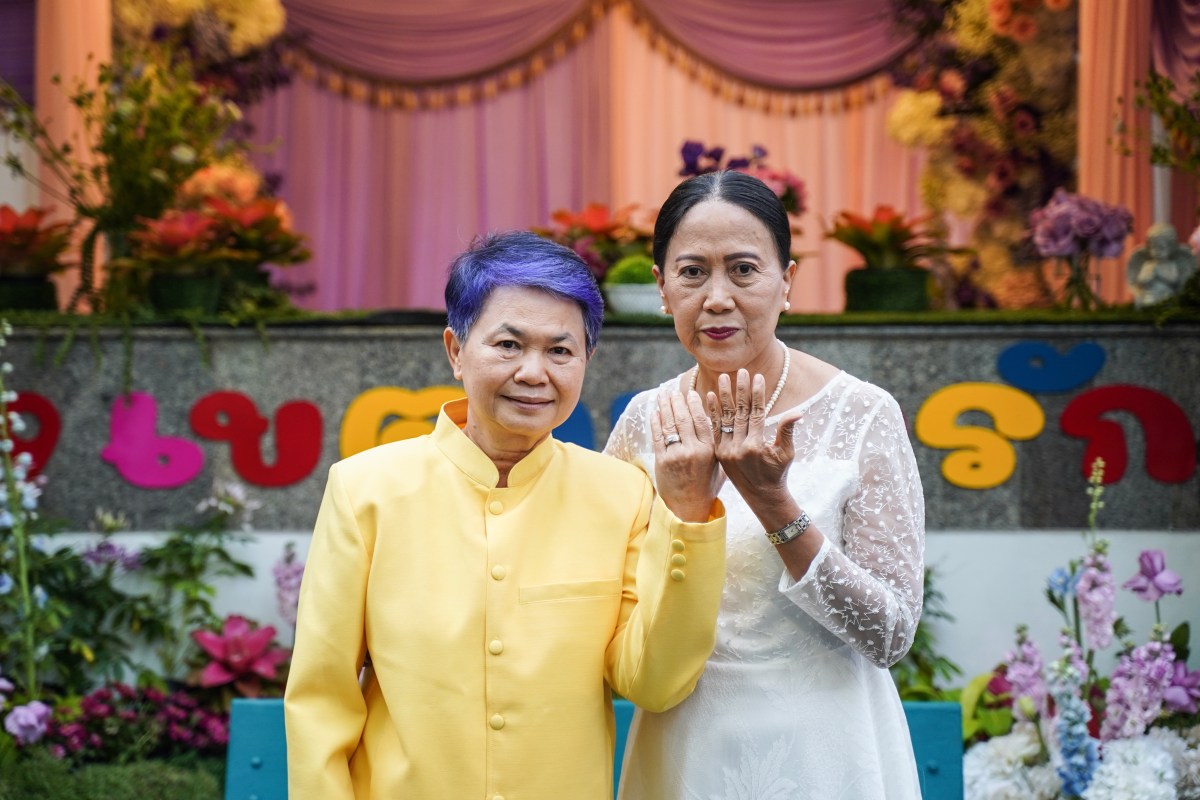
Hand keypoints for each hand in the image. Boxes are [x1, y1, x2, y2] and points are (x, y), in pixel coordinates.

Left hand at [651, 389, 722, 521]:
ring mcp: (675, 456)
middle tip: (674, 390)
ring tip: (663, 395)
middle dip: (678, 401)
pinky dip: (655, 422)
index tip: (692, 393)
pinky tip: (655, 412)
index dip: (696, 405)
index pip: (702, 421)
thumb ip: (718, 445)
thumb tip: (719, 422)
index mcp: (709, 451)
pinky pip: (657, 437)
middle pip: (684, 419)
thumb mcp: (719, 465)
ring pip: (669, 425)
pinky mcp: (662, 461)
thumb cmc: (706, 487)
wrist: (688, 508)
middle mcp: (692, 451)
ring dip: (665, 407)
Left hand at [708, 369, 802, 511]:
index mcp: (756, 446)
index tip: (757, 377)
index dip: (757, 394)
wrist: (761, 497)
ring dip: (723, 397)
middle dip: (741, 390)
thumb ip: (787, 431)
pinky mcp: (718, 452)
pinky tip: (709, 396)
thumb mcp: (786, 453)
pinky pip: (714, 429)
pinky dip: (712, 412)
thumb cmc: (778, 474)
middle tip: (740, 371)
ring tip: (722, 377)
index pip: (756, 414)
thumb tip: (798, 412)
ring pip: (724, 418)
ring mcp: (725, 450)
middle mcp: (738, 447)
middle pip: (740, 412)